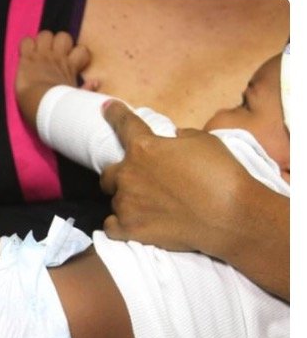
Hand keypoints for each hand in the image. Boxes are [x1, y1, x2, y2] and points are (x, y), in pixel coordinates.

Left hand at [16, 31, 97, 129]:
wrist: (41, 104)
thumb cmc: (60, 105)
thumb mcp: (77, 98)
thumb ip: (86, 89)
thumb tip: (96, 83)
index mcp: (71, 66)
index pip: (83, 50)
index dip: (78, 54)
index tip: (72, 63)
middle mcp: (57, 57)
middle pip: (63, 36)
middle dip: (58, 43)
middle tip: (53, 55)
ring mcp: (42, 55)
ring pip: (45, 34)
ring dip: (42, 42)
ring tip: (38, 53)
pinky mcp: (27, 57)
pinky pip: (26, 41)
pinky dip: (25, 46)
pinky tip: (25, 55)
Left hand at [99, 100, 252, 254]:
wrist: (232, 215)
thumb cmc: (222, 173)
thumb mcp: (202, 141)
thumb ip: (177, 138)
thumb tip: (170, 141)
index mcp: (144, 147)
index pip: (123, 124)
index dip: (114, 113)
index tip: (106, 108)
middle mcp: (128, 174)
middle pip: (109, 173)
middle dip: (121, 175)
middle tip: (141, 182)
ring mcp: (126, 203)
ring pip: (115, 200)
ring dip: (128, 201)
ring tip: (152, 208)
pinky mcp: (130, 229)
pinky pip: (111, 227)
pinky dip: (120, 225)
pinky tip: (134, 225)